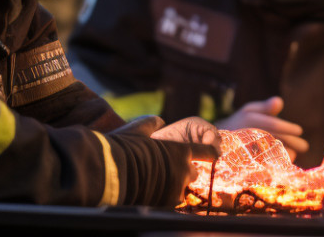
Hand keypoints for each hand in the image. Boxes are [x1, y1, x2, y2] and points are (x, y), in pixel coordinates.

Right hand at [101, 117, 220, 204]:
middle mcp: (184, 169)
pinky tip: (152, 191)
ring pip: (182, 188)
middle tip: (167, 169)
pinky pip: (172, 200)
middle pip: (193, 172)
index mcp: (181, 150)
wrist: (111, 174)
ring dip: (174, 185)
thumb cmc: (125, 148)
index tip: (212, 154)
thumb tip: (158, 120)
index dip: (210, 152)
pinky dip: (165, 196)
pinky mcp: (167, 203)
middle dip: (184, 171)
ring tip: (157, 181)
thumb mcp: (138, 129)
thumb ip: (152, 124)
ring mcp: (177, 188)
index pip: (208, 151)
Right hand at [216, 96, 308, 159]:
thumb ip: (265, 107)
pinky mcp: (246, 163)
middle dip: (292, 143)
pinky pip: (265, 165)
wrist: (218, 142)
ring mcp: (246, 151)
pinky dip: (277, 164)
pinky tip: (285, 162)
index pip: (273, 125)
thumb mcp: (250, 111)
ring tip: (295, 153)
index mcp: (249, 120)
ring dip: (286, 154)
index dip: (288, 128)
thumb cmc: (240, 123)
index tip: (299, 130)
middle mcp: (247, 135)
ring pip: (271, 154)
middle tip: (304, 146)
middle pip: (275, 140)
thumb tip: (280, 101)